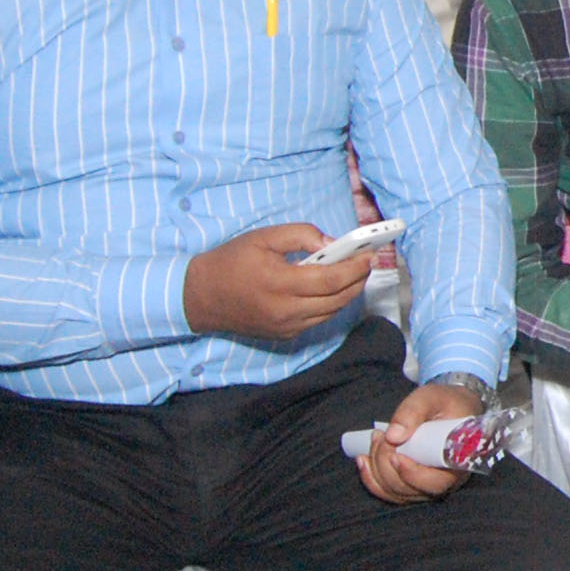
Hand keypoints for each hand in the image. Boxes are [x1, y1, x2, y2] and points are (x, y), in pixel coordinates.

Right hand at [182, 224, 379, 340]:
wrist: (200, 297)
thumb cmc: (232, 261)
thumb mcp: (264, 237)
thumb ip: (300, 235)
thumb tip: (332, 243)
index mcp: (280, 282)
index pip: (331, 279)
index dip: (355, 268)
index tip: (369, 255)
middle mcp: (285, 310)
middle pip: (337, 299)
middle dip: (358, 280)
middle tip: (367, 263)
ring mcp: (285, 327)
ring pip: (331, 313)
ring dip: (347, 294)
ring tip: (354, 274)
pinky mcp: (283, 335)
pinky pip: (317, 321)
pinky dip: (330, 306)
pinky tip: (332, 290)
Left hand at [357, 379, 482, 504]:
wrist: (451, 408)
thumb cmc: (446, 402)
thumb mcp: (431, 397)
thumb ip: (413, 411)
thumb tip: (393, 435)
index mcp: (458, 461)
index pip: (435, 482)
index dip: (411, 473)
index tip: (395, 455)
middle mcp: (445, 480)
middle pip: (410, 488)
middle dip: (386, 464)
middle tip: (382, 436)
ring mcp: (427, 485)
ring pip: (395, 492)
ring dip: (377, 468)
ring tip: (376, 439)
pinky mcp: (412, 485)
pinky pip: (389, 492)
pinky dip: (371, 478)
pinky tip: (364, 460)